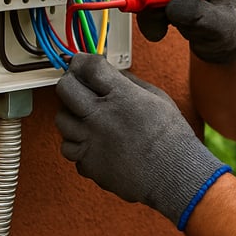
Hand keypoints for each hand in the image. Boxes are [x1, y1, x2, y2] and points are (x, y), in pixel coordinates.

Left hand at [55, 54, 229, 227]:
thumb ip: (130, 83)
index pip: (88, 67)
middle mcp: (100, 116)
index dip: (82, 60)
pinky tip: (95, 143)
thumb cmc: (171, 138)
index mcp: (120, 96)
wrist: (173, 174)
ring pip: (62, 120)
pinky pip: (71, 149)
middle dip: (69, 83)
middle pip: (65, 88)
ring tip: (89, 119)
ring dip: (73, 116)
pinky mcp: (87, 164)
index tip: (81, 62)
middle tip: (78, 86)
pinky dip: (79, 145)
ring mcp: (90, 141)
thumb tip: (114, 74)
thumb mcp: (157, 98)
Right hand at [137, 0, 235, 63]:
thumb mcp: (219, 29)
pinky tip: (161, 28)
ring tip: (160, 31)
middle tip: (151, 19)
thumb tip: (172, 7)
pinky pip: (147, 0)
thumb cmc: (228, 31)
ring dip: (149, 11)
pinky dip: (148, 16)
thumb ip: (198, 16)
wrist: (222, 44)